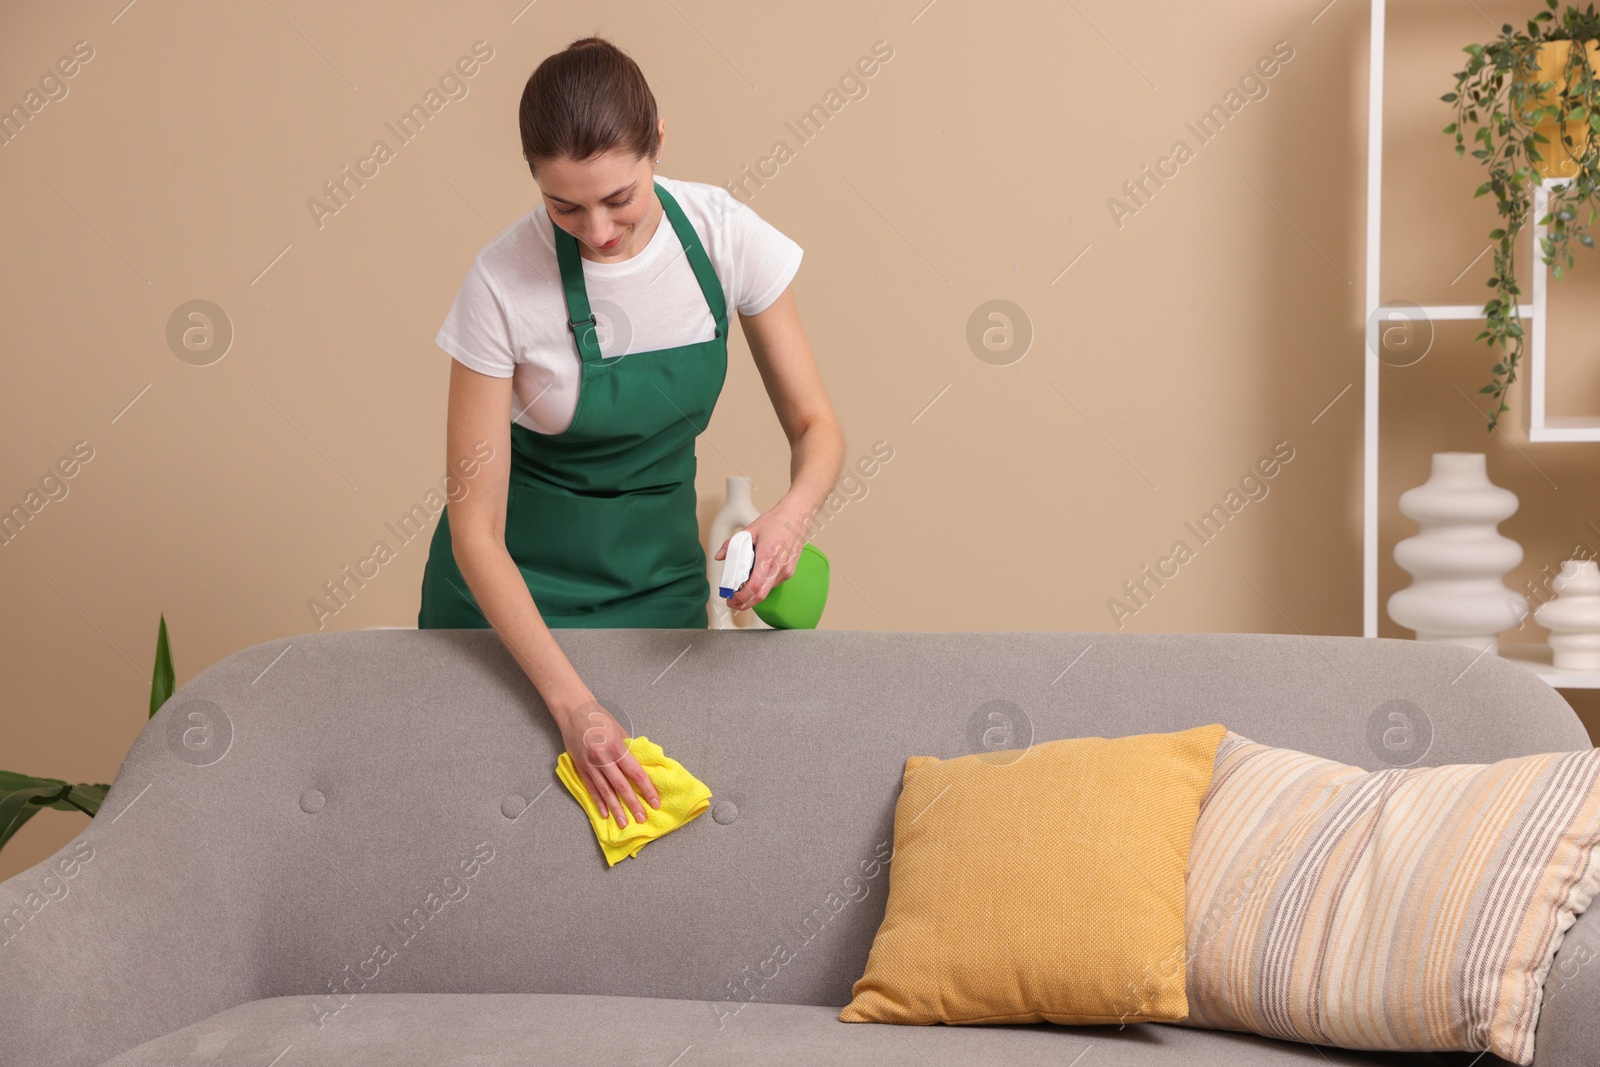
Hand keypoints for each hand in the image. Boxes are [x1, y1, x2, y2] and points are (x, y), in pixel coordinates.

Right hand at [556, 698, 659, 825]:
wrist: (573, 711)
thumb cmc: (598, 717)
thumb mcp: (619, 730)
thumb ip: (629, 748)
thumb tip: (639, 764)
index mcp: (616, 747)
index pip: (635, 773)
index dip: (647, 789)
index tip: (655, 802)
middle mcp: (602, 759)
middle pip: (621, 786)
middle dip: (633, 804)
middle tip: (642, 818)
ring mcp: (590, 765)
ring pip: (605, 792)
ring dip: (616, 809)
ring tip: (623, 823)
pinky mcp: (580, 768)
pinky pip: (591, 788)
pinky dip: (598, 802)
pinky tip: (605, 814)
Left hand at [714, 505, 806, 612]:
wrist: (797, 517)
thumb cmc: (776, 522)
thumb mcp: (750, 530)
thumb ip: (732, 545)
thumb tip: (720, 556)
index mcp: (767, 554)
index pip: (754, 585)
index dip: (741, 595)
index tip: (731, 597)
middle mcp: (779, 565)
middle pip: (761, 595)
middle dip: (745, 603)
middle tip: (733, 602)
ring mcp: (786, 570)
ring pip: (766, 591)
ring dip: (753, 594)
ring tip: (741, 589)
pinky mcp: (789, 572)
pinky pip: (772, 584)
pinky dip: (762, 586)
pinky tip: (755, 579)